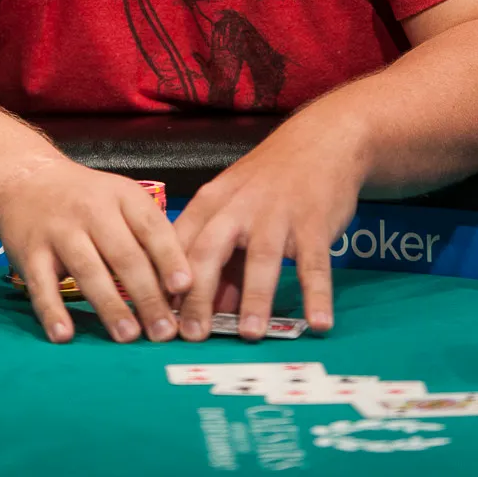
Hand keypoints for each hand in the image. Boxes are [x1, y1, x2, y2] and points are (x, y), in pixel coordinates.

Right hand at [0, 158, 191, 344]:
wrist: (26, 179)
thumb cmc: (86, 198)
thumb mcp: (121, 199)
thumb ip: (147, 234)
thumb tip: (180, 285)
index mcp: (122, 196)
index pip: (151, 227)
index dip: (169, 257)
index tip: (185, 287)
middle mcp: (92, 211)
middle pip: (124, 255)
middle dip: (146, 295)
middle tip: (163, 331)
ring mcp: (59, 231)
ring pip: (88, 271)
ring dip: (110, 306)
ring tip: (128, 336)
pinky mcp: (30, 252)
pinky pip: (42, 285)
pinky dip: (53, 311)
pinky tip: (65, 335)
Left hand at [172, 108, 367, 340]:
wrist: (321, 140)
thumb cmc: (270, 181)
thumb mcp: (237, 209)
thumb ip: (223, 260)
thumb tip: (211, 314)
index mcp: (212, 202)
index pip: (179, 244)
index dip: (164, 282)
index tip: (157, 318)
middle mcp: (239, 207)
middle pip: (210, 250)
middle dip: (198, 294)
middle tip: (193, 335)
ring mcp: (278, 214)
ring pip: (261, 258)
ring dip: (254, 297)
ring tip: (248, 335)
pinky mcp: (314, 222)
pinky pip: (315, 263)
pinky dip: (317, 295)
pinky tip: (319, 324)